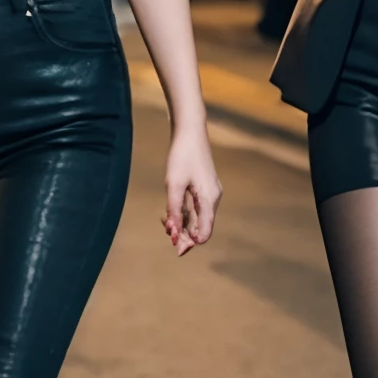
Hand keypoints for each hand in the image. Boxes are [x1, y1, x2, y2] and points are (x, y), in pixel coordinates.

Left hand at [164, 126, 220, 255]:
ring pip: (198, 217)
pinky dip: (184, 213)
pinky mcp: (204, 186)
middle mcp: (213, 198)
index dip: (190, 243)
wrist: (190, 131)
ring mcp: (210, 192)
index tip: (174, 247)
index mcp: (209, 199)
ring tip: (165, 223)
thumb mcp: (174, 185)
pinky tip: (170, 212)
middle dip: (184, 234)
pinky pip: (196, 207)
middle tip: (166, 234)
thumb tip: (172, 232)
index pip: (205, 233)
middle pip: (202, 227)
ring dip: (182, 223)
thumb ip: (174, 210)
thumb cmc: (182, 156)